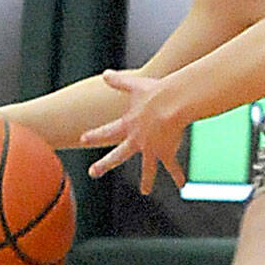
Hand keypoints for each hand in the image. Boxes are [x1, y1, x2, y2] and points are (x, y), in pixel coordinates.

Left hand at [79, 69, 186, 193]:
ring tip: (145, 191)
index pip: (106, 131)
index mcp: (127, 125)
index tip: (83, 139)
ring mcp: (150, 149)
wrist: (170, 104)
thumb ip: (119, 81)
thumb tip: (106, 73)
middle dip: (104, 165)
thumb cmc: (154, 93)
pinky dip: (177, 175)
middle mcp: (136, 140)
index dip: (95, 134)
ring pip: (147, 168)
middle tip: (93, 172)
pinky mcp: (166, 153)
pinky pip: (172, 167)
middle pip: (117, 156)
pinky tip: (181, 184)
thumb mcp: (134, 85)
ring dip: (147, 181)